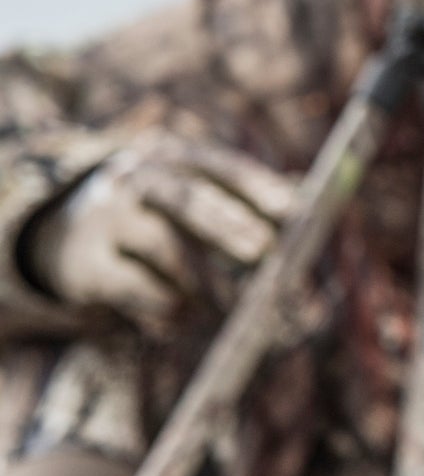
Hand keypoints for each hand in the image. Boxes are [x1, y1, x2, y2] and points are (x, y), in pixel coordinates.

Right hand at [24, 130, 297, 332]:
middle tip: (262, 252)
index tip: (291, 209)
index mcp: (172, 157)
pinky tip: (183, 318)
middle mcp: (135, 180)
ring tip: (231, 306)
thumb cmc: (157, 212)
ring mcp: (105, 221)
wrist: (64, 236)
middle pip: (188, 199)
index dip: (255, 186)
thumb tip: (307, 201)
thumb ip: (244, 196)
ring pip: (168, 250)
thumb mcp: (192, 192)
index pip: (218, 166)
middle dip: (230, 226)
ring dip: (208, 282)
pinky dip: (170, 308)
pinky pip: (139, 291)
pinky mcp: (85, 267)